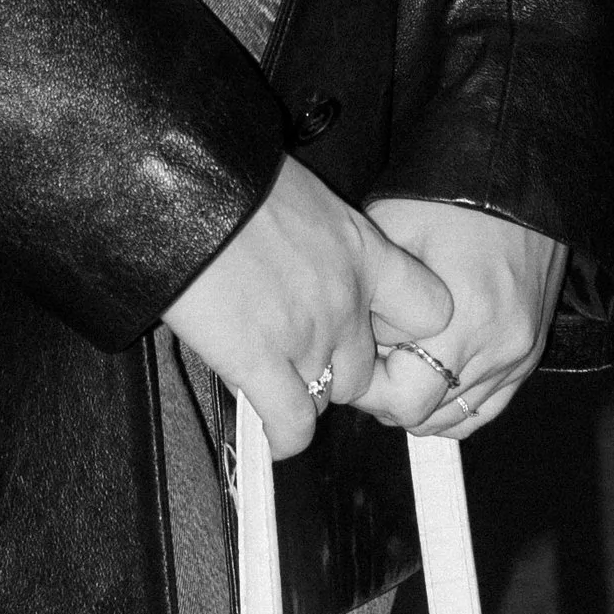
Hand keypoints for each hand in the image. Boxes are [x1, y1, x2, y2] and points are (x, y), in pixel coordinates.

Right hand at [164, 160, 458, 458]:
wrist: (184, 184)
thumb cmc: (234, 178)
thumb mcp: (303, 195)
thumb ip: (324, 241)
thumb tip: (311, 258)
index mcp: (362, 250)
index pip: (429, 311)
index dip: (404, 331)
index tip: (380, 333)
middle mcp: (345, 299)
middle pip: (365, 368)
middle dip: (335, 369)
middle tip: (302, 354)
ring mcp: (307, 337)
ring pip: (328, 397)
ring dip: (304, 393)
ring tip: (276, 378)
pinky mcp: (260, 362)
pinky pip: (292, 423)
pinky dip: (285, 436)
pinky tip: (276, 433)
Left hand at [352, 202, 566, 440]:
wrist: (516, 175)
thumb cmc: (451, 196)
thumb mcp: (393, 230)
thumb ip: (374, 296)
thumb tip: (359, 346)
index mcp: (465, 319)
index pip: (405, 400)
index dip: (369, 388)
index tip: (353, 361)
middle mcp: (498, 348)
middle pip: (428, 416)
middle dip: (390, 397)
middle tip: (370, 363)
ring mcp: (518, 355)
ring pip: (456, 418)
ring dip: (422, 402)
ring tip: (398, 364)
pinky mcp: (529, 353)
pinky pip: (486, 407)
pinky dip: (454, 402)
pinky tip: (430, 376)